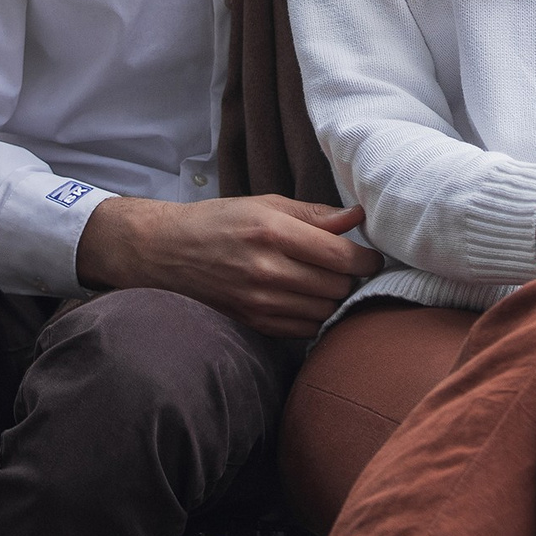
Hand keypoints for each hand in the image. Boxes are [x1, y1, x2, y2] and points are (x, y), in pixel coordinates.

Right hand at [74, 194, 380, 338]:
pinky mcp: (252, 324)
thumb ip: (315, 214)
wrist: (166, 253)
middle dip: (352, 279)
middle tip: (349, 268)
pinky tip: (308, 300)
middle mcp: (266, 271)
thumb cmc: (219, 222)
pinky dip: (314, 317)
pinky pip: (303, 330)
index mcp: (273, 233)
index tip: (370, 256)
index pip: (341, 257)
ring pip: (324, 311)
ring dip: (335, 299)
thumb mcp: (265, 205)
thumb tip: (357, 217)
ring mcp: (258, 302)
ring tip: (328, 283)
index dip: (366, 260)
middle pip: (338, 287)